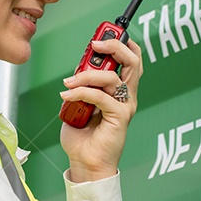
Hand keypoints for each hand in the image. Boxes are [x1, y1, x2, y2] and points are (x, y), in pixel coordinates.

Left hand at [59, 37, 142, 180]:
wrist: (85, 163)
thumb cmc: (83, 136)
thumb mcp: (78, 104)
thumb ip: (82, 87)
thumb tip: (75, 73)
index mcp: (119, 90)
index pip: (131, 60)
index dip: (122, 44)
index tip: (100, 37)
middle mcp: (126, 96)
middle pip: (132, 61)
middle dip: (114, 46)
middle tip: (95, 44)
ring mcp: (125, 106)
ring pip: (114, 77)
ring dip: (87, 74)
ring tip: (69, 82)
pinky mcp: (119, 117)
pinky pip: (101, 96)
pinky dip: (81, 92)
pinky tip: (67, 96)